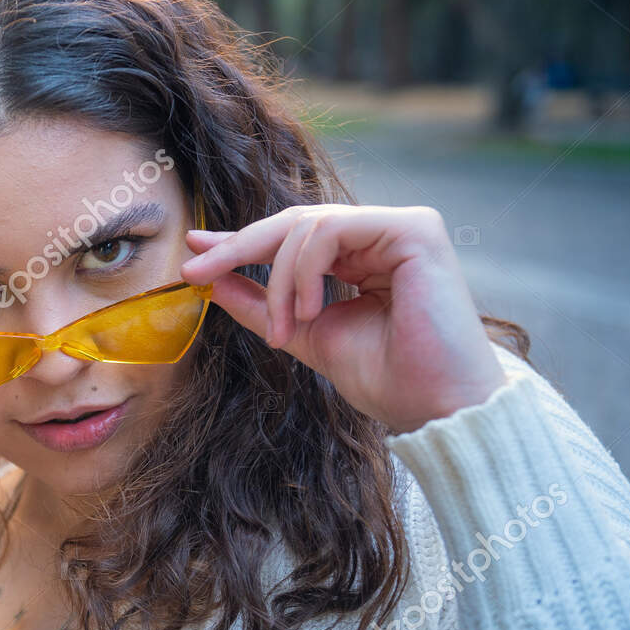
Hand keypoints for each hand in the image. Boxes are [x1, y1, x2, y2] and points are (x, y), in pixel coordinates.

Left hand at [179, 204, 507, 434]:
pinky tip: (308, 310)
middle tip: (199, 271)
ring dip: (279, 280)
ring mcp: (400, 227)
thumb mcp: (305, 334)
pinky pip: (331, 230)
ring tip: (282, 327)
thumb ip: (261, 305)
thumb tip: (211, 279)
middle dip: (239, 248)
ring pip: (306, 227)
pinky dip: (305, 270)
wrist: (434, 406)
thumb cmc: (387, 377)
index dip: (240, 243)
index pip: (291, 237)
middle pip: (293, 223)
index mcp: (361, 256)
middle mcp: (381, 235)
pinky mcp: (414, 229)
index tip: (195, 254)